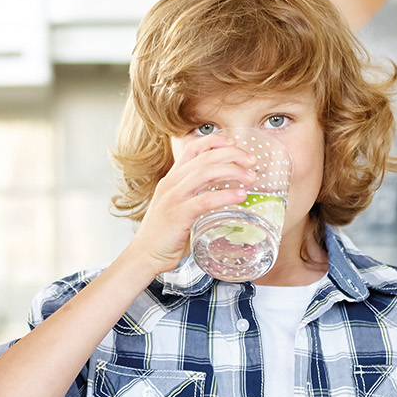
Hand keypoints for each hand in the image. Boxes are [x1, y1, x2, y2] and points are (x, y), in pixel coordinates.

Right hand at [126, 134, 255, 274]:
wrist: (144, 254)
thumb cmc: (164, 234)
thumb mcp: (178, 206)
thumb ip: (195, 197)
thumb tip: (224, 195)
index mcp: (171, 179)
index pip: (192, 149)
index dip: (214, 141)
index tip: (234, 143)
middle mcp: (171, 184)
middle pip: (204, 158)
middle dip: (232, 155)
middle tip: (252, 161)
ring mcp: (173, 198)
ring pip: (206, 173)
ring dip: (233, 171)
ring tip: (250, 177)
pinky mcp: (178, 215)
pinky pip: (205, 200)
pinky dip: (226, 195)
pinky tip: (241, 196)